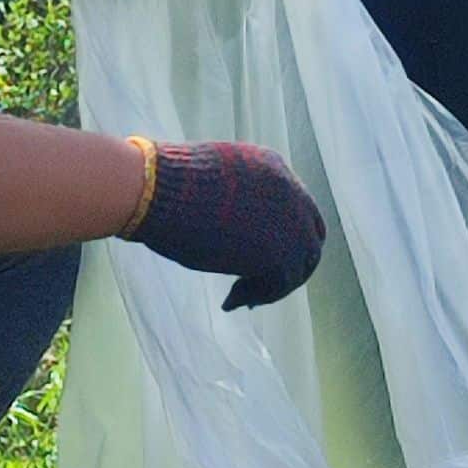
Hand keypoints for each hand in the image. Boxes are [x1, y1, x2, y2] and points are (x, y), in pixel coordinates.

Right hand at [122, 138, 326, 310]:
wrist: (157, 190)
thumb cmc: (166, 185)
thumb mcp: (211, 181)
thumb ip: (233, 198)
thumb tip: (224, 223)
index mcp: (273, 167)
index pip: (294, 206)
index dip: (280, 232)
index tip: (254, 252)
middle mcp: (290, 191)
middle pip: (310, 235)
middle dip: (288, 261)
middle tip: (259, 281)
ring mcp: (291, 221)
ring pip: (300, 264)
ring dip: (272, 284)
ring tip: (241, 296)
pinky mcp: (282, 252)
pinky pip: (280, 284)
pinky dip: (256, 295)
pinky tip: (230, 301)